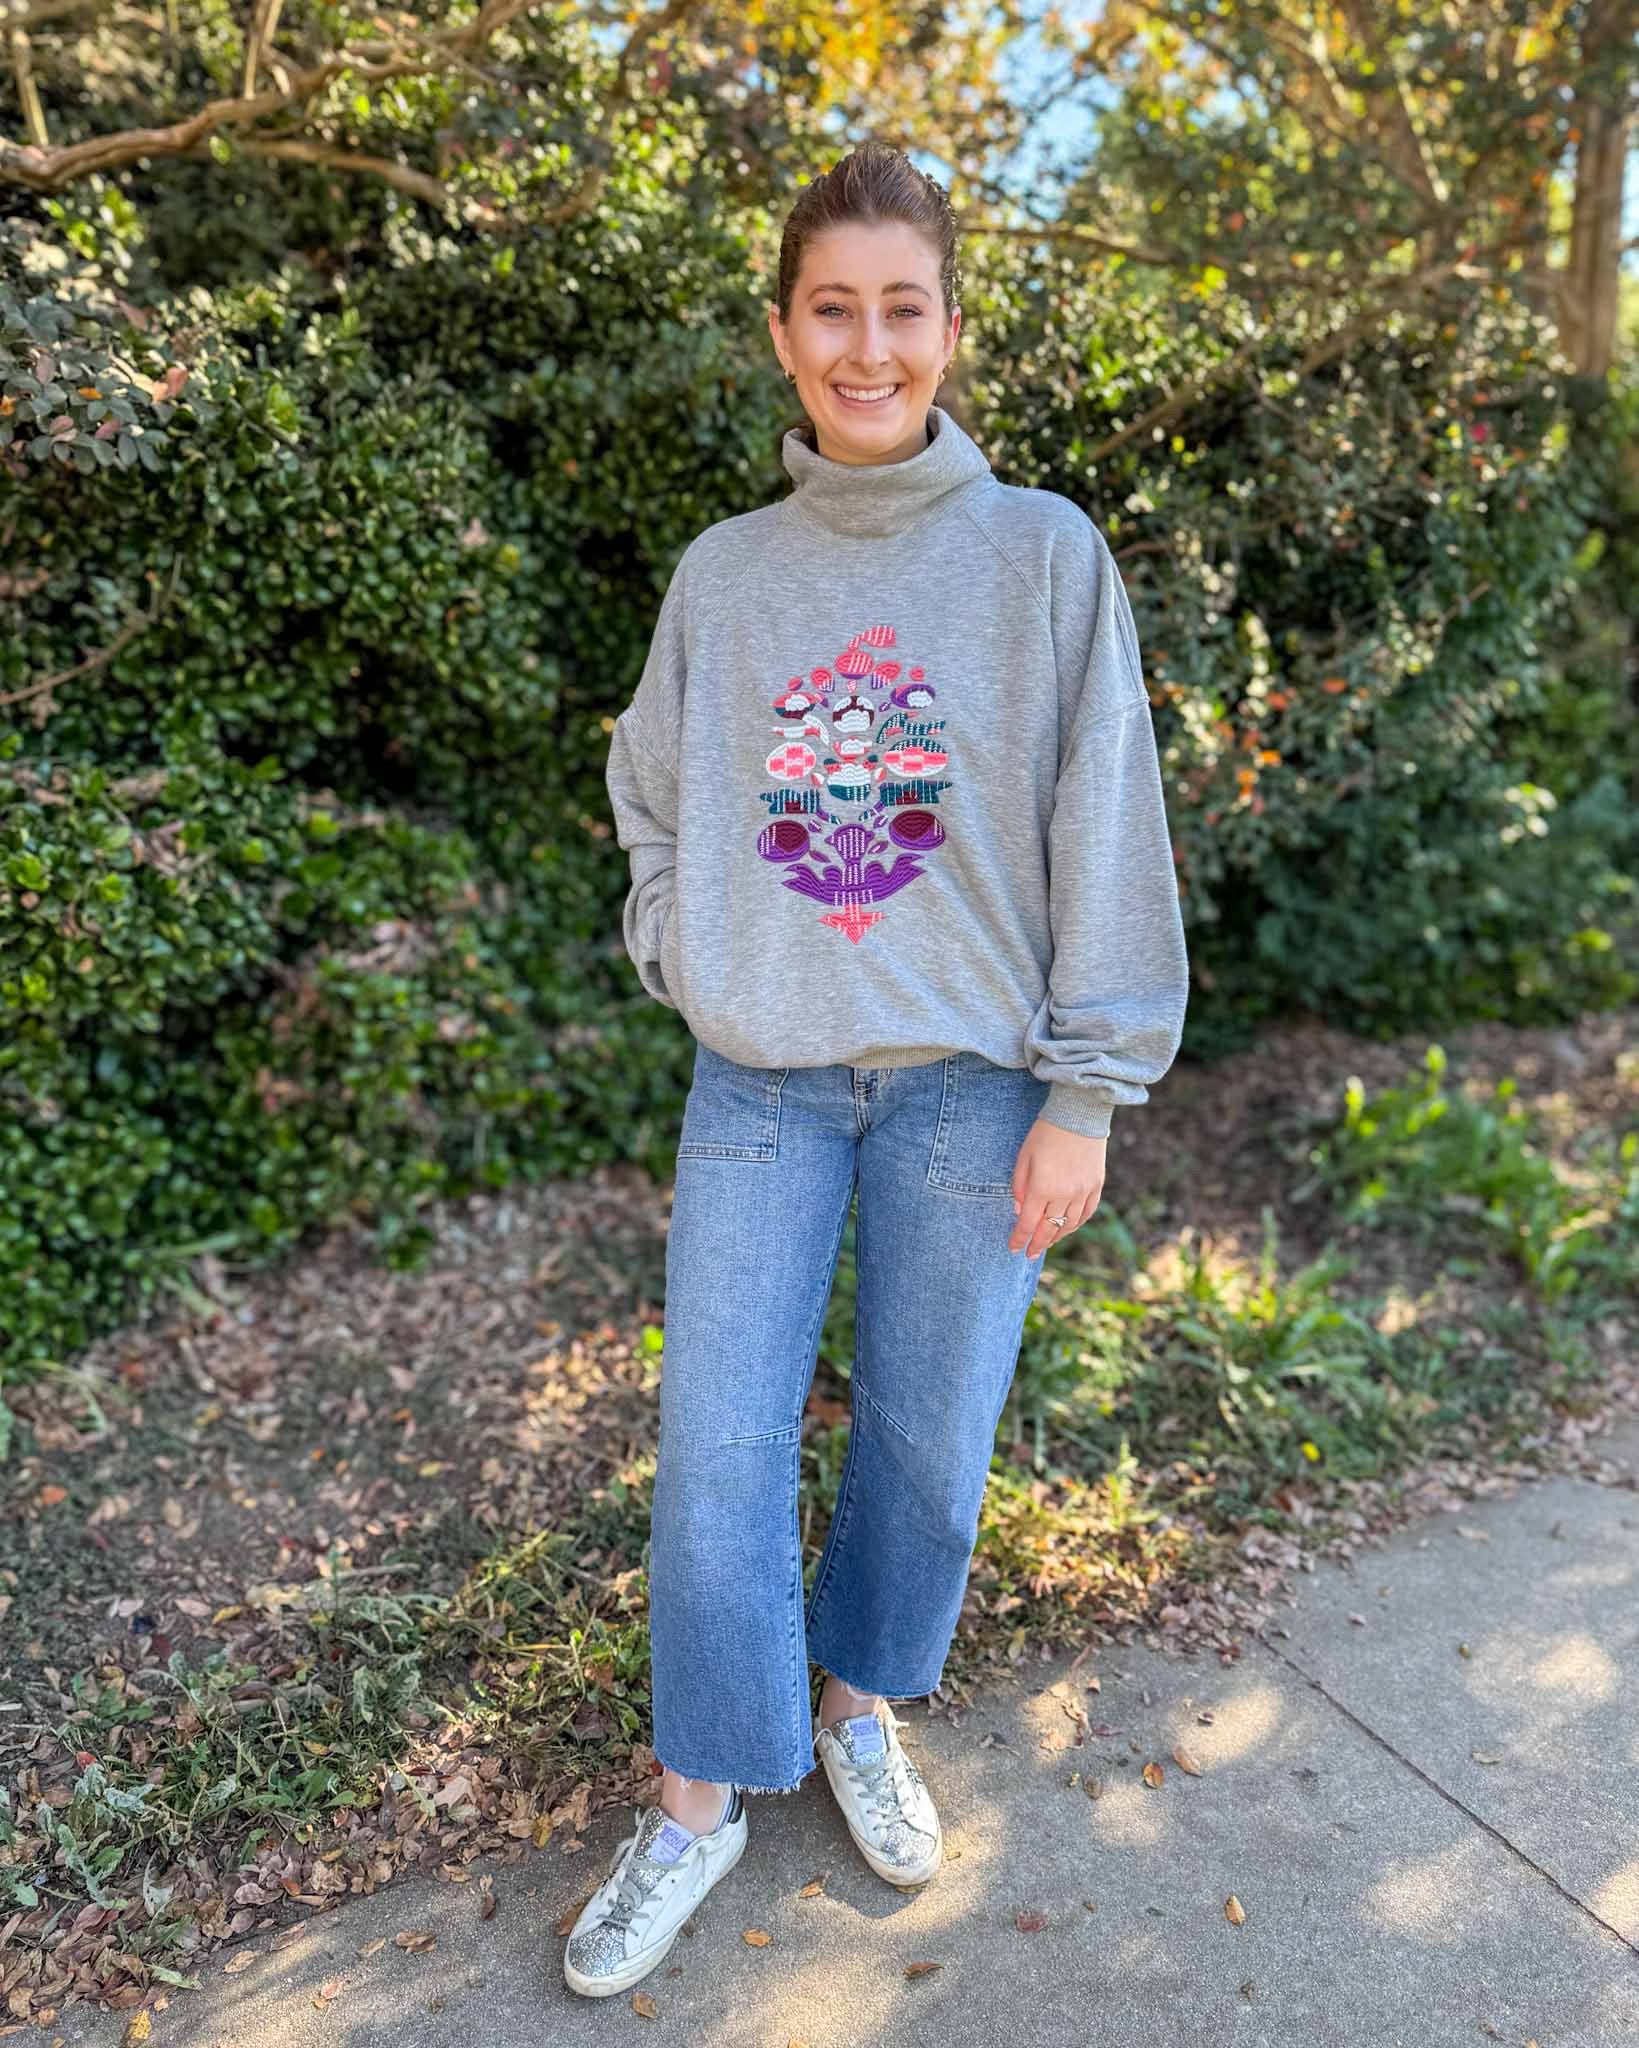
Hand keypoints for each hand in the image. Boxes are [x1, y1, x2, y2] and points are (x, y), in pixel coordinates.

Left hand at [1009, 1119, 1105, 1256]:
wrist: (1078, 1114)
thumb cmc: (1045, 1133)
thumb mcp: (1023, 1157)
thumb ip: (1019, 1187)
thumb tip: (1020, 1211)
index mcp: (1042, 1187)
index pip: (1028, 1223)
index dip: (1019, 1238)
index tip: (1013, 1248)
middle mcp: (1064, 1194)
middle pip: (1049, 1229)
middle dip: (1037, 1244)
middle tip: (1029, 1254)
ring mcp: (1083, 1192)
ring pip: (1069, 1225)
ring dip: (1056, 1237)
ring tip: (1047, 1243)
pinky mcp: (1096, 1186)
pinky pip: (1086, 1214)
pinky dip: (1075, 1224)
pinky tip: (1067, 1228)